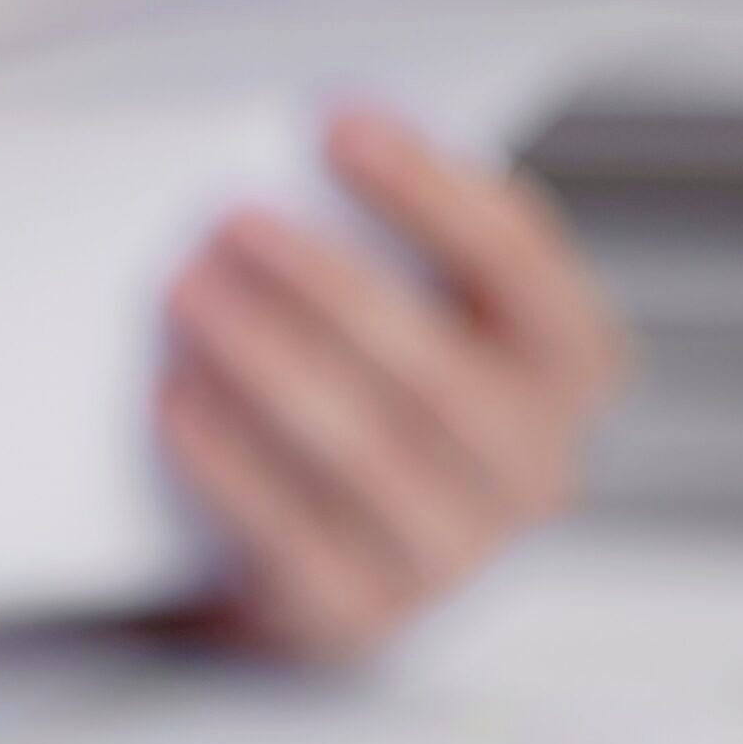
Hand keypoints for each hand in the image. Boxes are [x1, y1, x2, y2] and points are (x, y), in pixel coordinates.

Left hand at [161, 108, 627, 659]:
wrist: (304, 571)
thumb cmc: (358, 405)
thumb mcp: (399, 318)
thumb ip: (384, 248)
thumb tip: (291, 167)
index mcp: (566, 369)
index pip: (519, 265)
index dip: (429, 191)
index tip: (338, 124)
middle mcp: (530, 469)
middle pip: (433, 369)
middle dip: (326, 285)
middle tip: (230, 221)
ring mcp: (447, 556)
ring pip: (362, 451)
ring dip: (267, 362)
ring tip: (187, 295)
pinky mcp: (352, 619)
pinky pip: (289, 535)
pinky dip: (228, 460)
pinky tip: (175, 398)